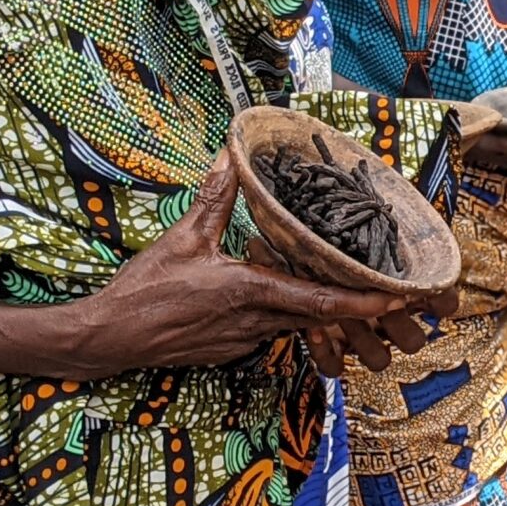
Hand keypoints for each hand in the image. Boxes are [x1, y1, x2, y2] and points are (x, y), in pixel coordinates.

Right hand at [75, 156, 426, 376]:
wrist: (111, 338)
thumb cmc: (145, 291)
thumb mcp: (183, 237)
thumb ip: (215, 197)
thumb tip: (230, 156)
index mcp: (250, 292)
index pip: (319, 301)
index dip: (362, 302)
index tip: (395, 298)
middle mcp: (255, 322)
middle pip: (319, 316)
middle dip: (356, 308)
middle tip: (392, 293)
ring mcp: (244, 340)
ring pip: (298, 324)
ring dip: (322, 309)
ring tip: (353, 289)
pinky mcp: (232, 349)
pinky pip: (272, 330)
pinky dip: (288, 315)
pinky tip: (289, 295)